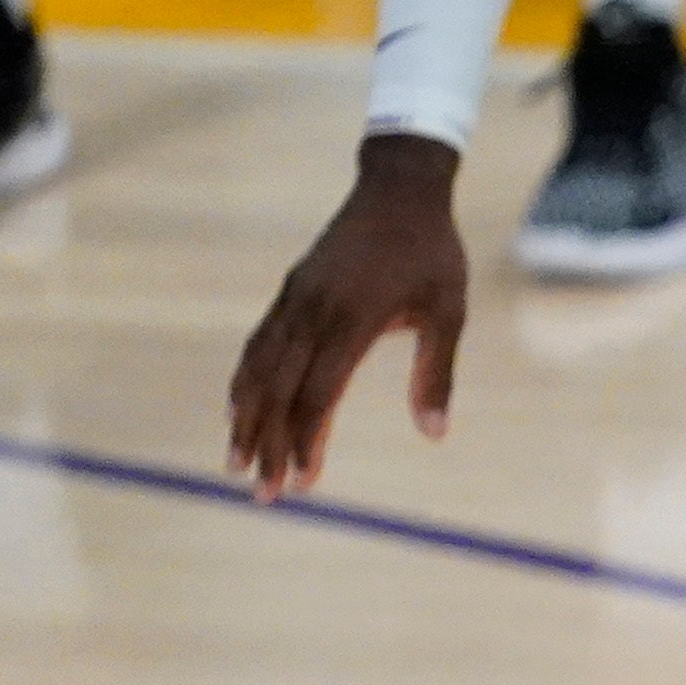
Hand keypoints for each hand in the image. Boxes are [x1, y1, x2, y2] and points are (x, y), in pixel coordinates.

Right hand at [227, 135, 471, 501]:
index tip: (302, 483)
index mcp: (352, 318)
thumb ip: (436, 373)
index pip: (318, 393)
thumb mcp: (449, 311)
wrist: (399, 188)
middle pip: (279, 389)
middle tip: (262, 494)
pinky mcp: (291, 291)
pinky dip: (246, 379)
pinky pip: (260, 342)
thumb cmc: (432, 252)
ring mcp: (296, 298)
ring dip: (246, 418)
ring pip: (260, 366)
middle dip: (268, 444)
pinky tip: (238, 409)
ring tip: (236, 463)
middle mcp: (313, 309)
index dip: (305, 440)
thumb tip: (434, 434)